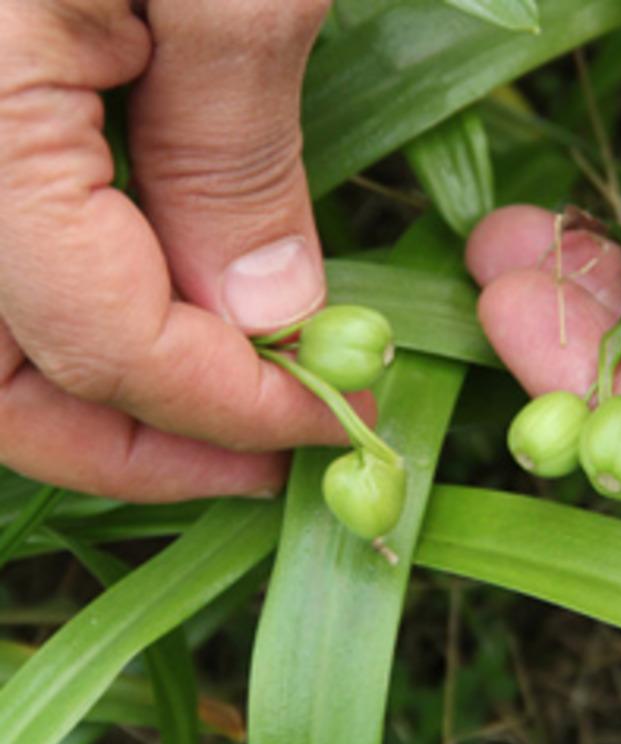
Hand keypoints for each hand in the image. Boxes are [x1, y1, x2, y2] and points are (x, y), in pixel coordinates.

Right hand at [0, 0, 371, 500]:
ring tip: (243, 400)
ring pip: (6, 337)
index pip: (103, 340)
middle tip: (272, 460)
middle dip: (143, 445)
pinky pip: (27, 264)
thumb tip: (272, 315)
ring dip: (120, 388)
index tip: (339, 421)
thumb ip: (230, 156)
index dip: (230, 404)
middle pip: (7, 382)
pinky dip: (104, 307)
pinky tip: (192, 306)